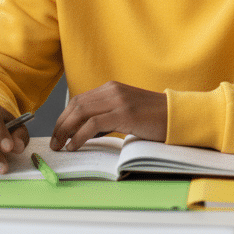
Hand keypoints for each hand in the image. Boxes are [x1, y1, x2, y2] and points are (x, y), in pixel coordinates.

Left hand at [51, 81, 167, 150]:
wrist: (179, 116)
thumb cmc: (155, 118)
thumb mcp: (127, 112)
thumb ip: (107, 116)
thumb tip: (86, 131)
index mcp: (111, 88)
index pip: (79, 100)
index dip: (64, 116)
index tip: (58, 132)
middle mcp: (112, 90)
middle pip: (76, 105)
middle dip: (61, 124)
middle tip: (54, 141)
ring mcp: (118, 100)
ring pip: (81, 113)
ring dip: (66, 130)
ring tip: (60, 145)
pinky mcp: (124, 113)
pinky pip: (93, 124)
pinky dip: (80, 136)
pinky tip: (75, 145)